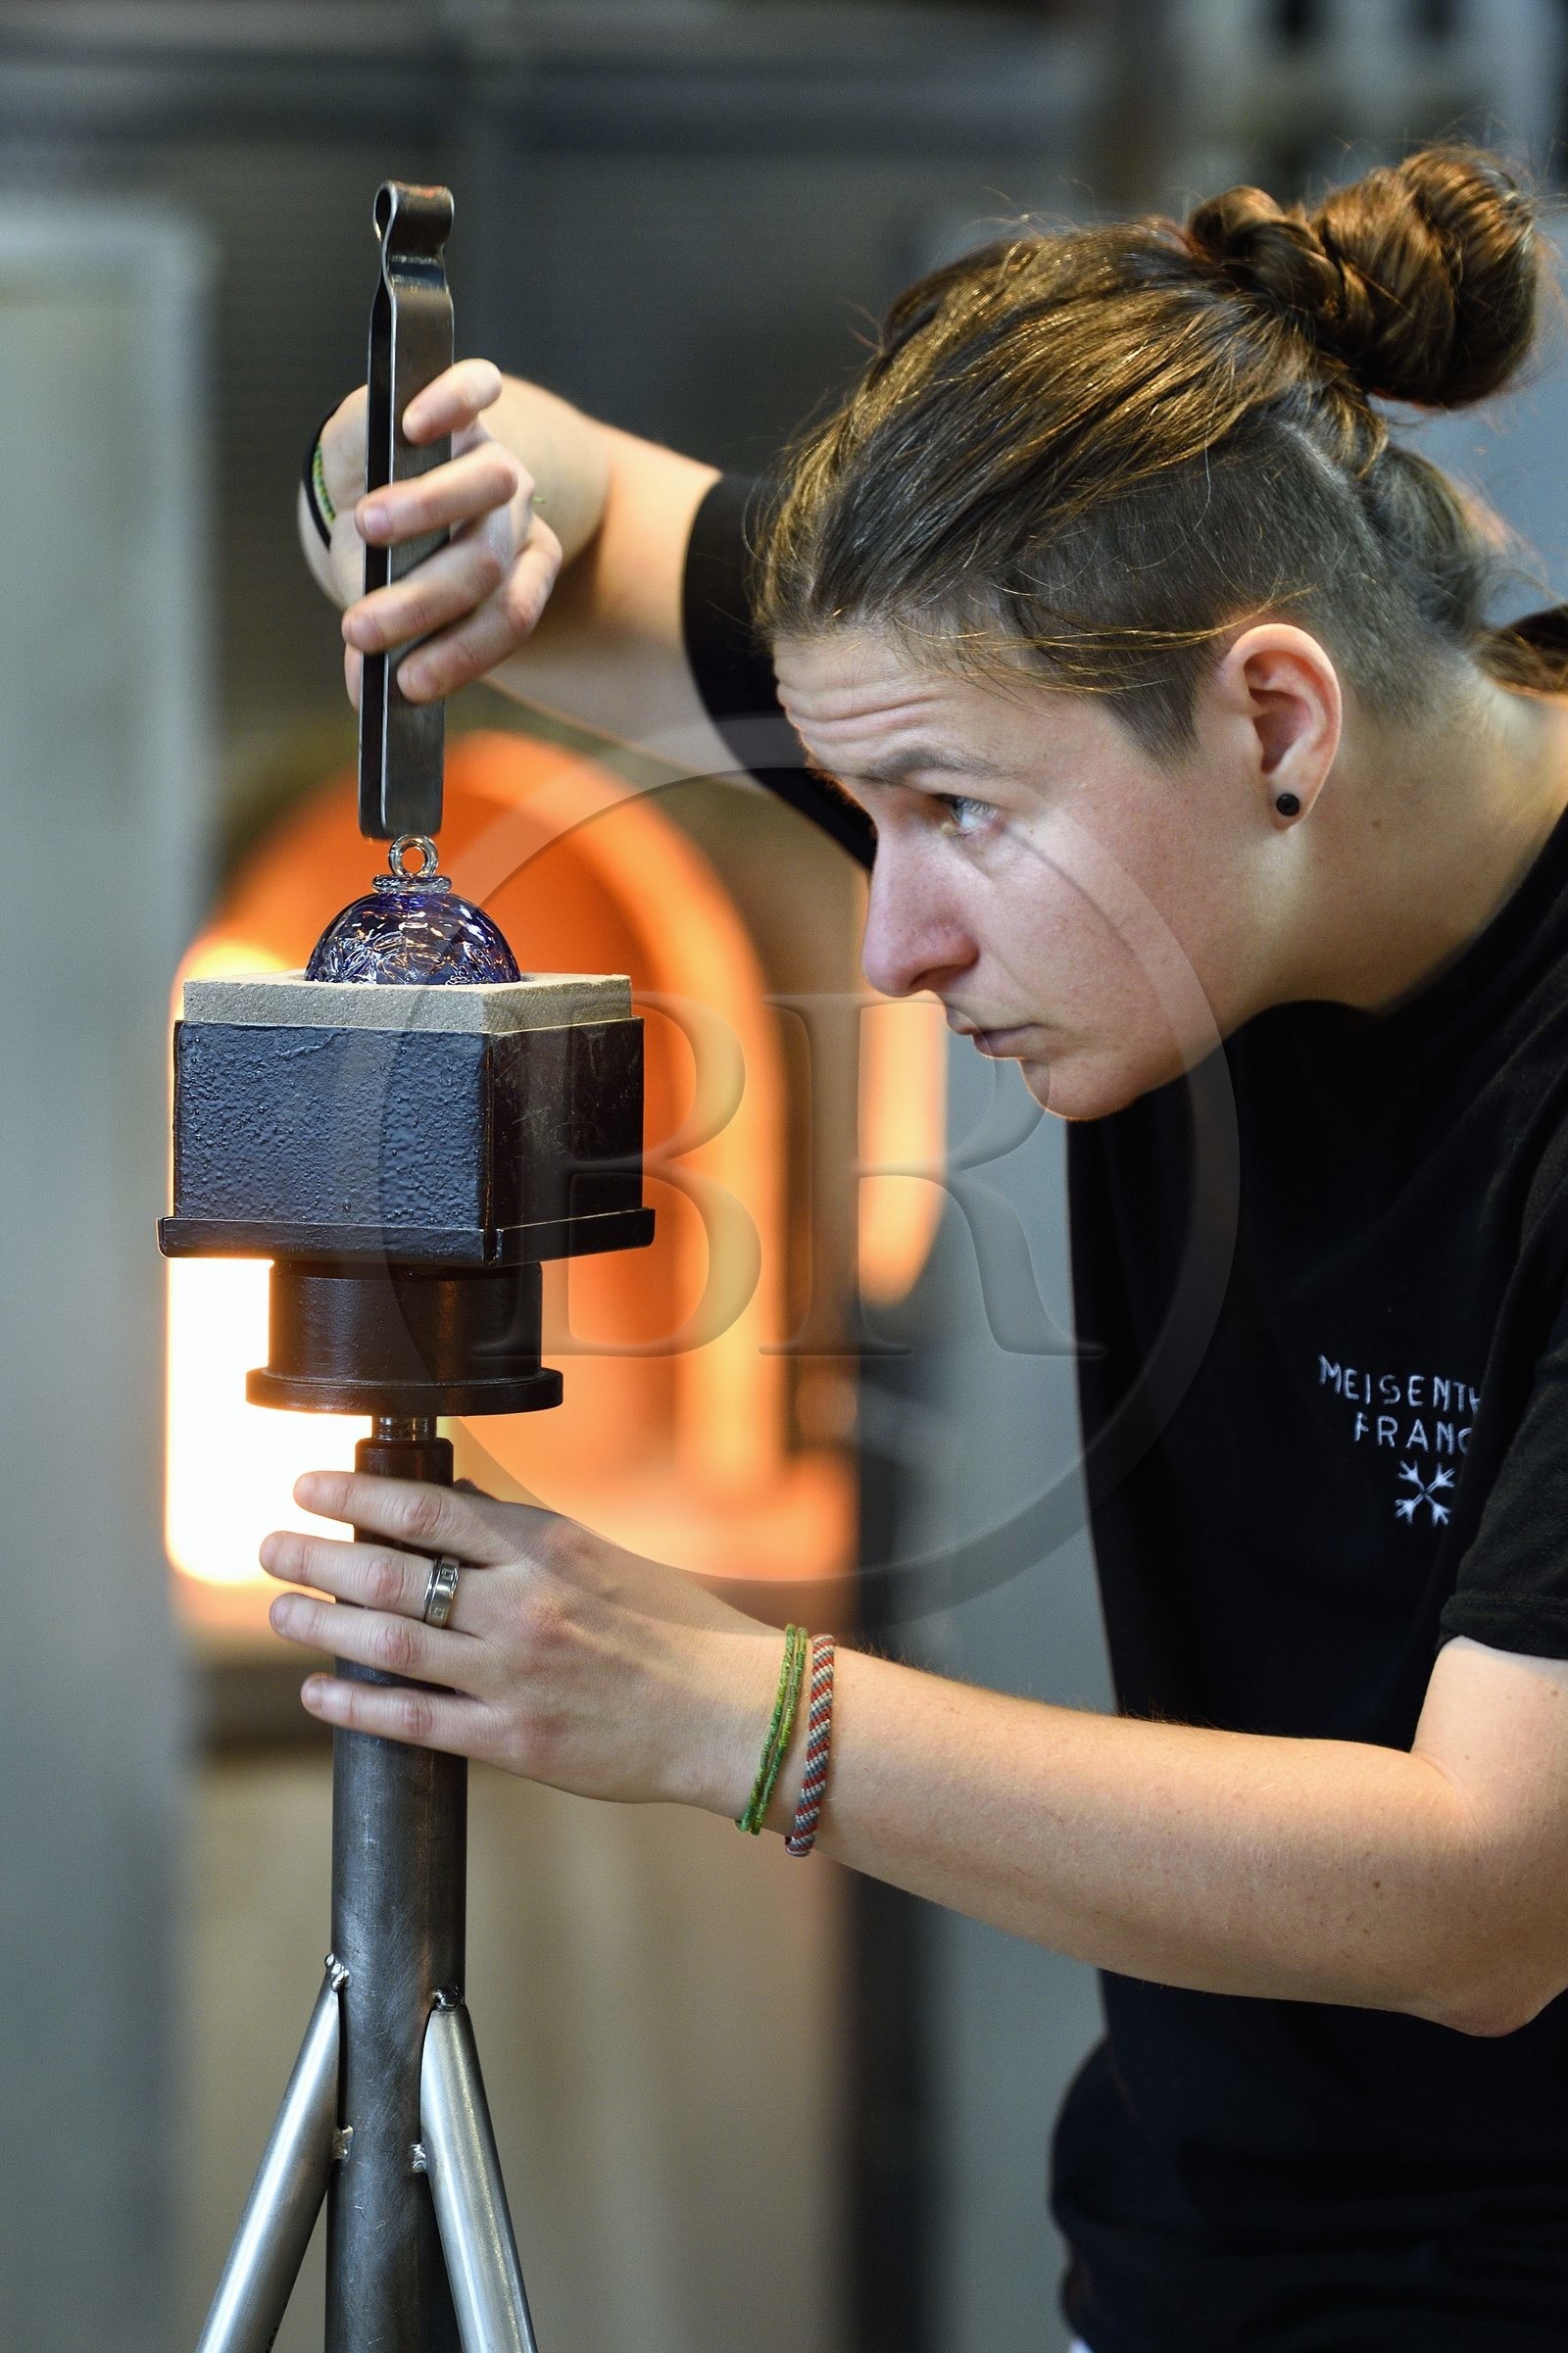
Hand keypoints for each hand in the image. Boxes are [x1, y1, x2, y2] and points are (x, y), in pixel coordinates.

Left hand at [261, 1471, 785, 1815]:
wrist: (730, 1712)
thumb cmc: (674, 1630)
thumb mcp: (601, 1556)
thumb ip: (524, 1533)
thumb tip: (455, 1501)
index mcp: (546, 1548)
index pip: (427, 1508)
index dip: (355, 1494)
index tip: (307, 1486)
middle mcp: (523, 1604)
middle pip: (391, 1572)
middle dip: (317, 1557)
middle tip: (270, 1548)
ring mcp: (514, 1674)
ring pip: (390, 1642)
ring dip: (321, 1624)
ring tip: (281, 1611)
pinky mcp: (514, 1739)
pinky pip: (414, 1720)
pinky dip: (354, 1704)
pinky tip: (317, 1690)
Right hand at [315, 359, 562, 709]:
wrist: (372, 483)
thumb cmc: (381, 555)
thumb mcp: (377, 599)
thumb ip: (382, 644)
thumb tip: (362, 695)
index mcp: (511, 575)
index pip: (508, 619)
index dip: (462, 656)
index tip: (405, 684)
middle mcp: (513, 518)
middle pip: (489, 561)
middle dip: (422, 602)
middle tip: (360, 628)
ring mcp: (494, 458)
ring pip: (492, 481)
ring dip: (427, 508)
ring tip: (364, 526)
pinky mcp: (466, 405)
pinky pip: (477, 391)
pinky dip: (453, 403)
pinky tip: (413, 424)